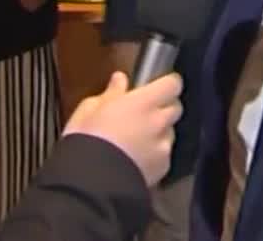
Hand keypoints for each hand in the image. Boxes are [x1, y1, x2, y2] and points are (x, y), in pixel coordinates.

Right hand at [63, 71, 182, 186]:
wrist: (91, 183)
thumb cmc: (86, 139)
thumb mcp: (89, 109)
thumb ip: (110, 93)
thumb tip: (120, 80)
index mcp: (143, 102)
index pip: (173, 84)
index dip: (166, 84)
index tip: (156, 86)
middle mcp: (159, 122)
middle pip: (176, 108)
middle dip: (164, 108)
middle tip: (144, 113)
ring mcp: (163, 147)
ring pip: (170, 133)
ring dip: (160, 132)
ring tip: (138, 140)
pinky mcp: (162, 169)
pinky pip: (164, 155)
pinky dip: (155, 154)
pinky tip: (137, 160)